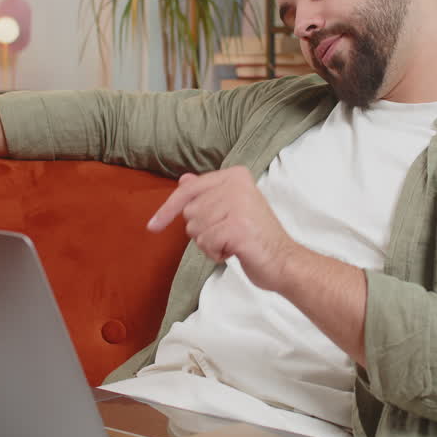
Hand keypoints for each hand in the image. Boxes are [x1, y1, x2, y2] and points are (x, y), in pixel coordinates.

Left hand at [147, 166, 300, 290]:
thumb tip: (184, 179)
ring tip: (234, 242)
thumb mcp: (232, 209)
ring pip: (195, 230)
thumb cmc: (256, 237)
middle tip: (229, 234)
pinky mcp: (237, 226)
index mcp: (235, 176)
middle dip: (202, 231)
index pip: (187, 190)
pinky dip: (216, 253)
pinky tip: (235, 251)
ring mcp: (237, 205)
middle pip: (189, 213)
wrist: (284, 260)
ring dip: (210, 244)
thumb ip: (208, 194)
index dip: (167, 210)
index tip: (153, 226)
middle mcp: (236, 185)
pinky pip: (206, 243)